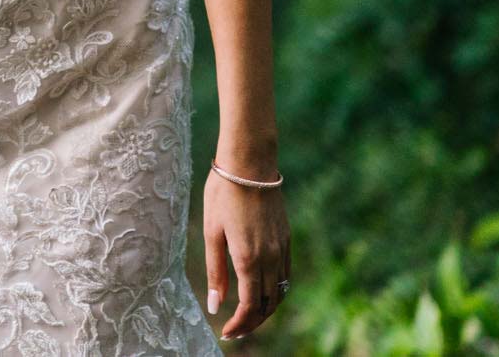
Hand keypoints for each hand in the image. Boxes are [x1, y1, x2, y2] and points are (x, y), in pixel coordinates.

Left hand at [203, 166, 290, 340]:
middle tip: (235, 330)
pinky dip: (276, 291)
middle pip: (267, 304)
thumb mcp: (211, 232)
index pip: (249, 306)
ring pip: (280, 292)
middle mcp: (270, 258)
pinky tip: (262, 290)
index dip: (240, 324)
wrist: (250, 164)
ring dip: (266, 309)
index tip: (226, 333)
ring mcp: (282, 248)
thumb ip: (215, 271)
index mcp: (248, 258)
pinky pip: (286, 274)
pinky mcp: (287, 239)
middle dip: (252, 322)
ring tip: (247, 316)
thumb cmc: (223, 194)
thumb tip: (215, 306)